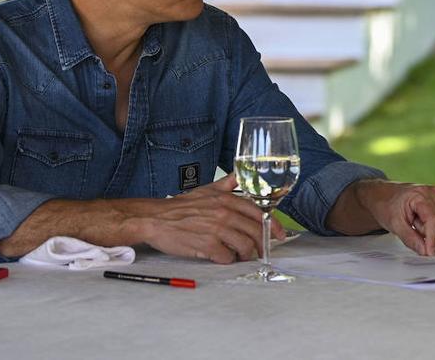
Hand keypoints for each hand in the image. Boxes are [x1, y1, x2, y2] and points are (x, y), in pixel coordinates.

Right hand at [137, 174, 284, 263]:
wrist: (155, 218)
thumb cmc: (181, 207)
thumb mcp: (207, 189)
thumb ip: (227, 183)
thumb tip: (241, 174)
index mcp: (227, 199)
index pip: (259, 213)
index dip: (273, 225)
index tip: (279, 235)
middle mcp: (225, 213)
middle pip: (255, 231)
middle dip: (262, 244)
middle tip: (261, 251)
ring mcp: (216, 230)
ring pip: (245, 246)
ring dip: (247, 255)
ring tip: (242, 257)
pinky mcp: (207, 245)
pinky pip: (227, 257)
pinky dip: (229, 261)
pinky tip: (225, 258)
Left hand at [357, 181, 434, 255]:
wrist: (385, 197)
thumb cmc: (388, 206)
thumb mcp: (394, 225)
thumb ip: (410, 239)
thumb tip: (425, 251)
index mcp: (420, 194)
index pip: (433, 220)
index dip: (432, 238)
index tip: (430, 252)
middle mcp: (433, 193)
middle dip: (426, 232)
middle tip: (411, 225)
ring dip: (429, 229)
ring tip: (415, 221)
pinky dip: (432, 226)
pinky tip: (420, 219)